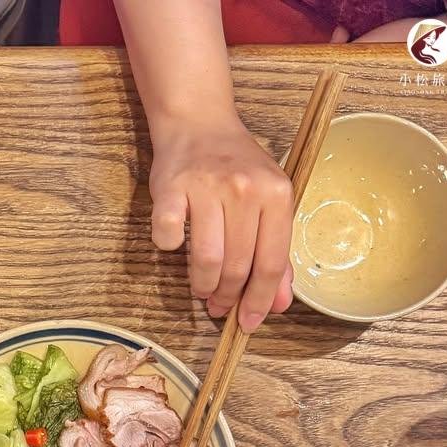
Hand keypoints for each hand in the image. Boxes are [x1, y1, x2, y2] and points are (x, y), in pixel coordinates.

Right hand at [148, 114, 294, 331]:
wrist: (199, 123)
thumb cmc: (236, 169)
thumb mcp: (268, 205)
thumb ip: (274, 254)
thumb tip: (278, 304)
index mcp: (276, 194)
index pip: (271, 262)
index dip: (259, 300)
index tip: (248, 323)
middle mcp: (245, 188)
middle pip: (238, 266)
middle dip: (227, 297)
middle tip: (218, 306)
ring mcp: (207, 187)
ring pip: (207, 259)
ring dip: (202, 284)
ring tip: (201, 287)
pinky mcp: (171, 188)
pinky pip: (168, 237)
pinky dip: (170, 249)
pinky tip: (177, 244)